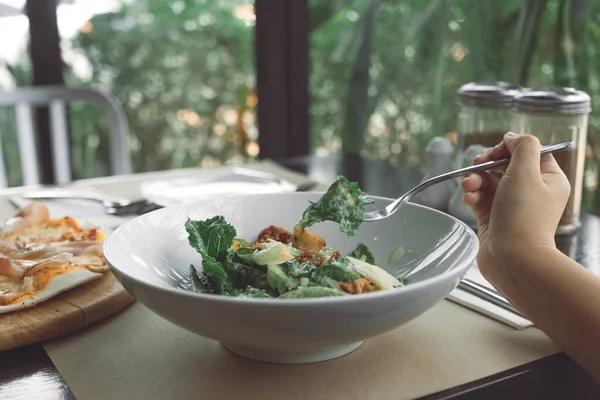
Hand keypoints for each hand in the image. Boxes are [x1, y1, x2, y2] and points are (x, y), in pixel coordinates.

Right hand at [462, 132, 570, 276]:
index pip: (529, 152)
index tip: (496, 151)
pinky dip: (471, 194)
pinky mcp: (492, 217)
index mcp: (548, 179)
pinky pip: (479, 197)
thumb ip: (522, 146)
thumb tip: (512, 137)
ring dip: (474, 178)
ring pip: (488, 180)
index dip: (510, 147)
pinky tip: (468, 198)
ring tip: (468, 185)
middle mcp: (531, 191)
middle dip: (486, 162)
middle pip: (505, 164)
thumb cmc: (523, 217)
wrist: (512, 258)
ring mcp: (510, 205)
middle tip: (477, 164)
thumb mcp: (527, 172)